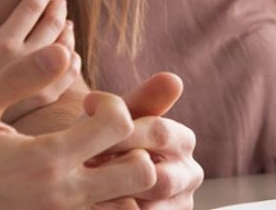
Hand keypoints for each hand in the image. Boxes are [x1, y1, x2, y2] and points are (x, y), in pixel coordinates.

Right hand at [0, 0, 79, 122]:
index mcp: (1, 46)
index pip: (30, 9)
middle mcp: (23, 62)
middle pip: (52, 24)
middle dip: (57, 6)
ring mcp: (37, 83)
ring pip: (65, 46)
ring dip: (67, 28)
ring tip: (65, 20)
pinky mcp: (42, 102)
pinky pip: (68, 75)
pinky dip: (73, 59)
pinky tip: (70, 52)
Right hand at [0, 46, 156, 209]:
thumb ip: (22, 77)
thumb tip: (64, 50)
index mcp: (45, 160)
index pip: (119, 126)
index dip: (112, 104)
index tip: (89, 101)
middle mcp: (60, 198)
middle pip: (141, 175)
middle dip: (134, 145)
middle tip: (103, 131)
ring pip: (128, 206)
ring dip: (124, 178)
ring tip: (98, 156)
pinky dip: (108, 201)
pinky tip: (83, 179)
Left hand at [93, 73, 203, 208]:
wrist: (88, 172)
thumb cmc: (104, 138)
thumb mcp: (118, 117)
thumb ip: (143, 99)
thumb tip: (174, 79)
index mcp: (183, 140)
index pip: (159, 133)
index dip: (122, 133)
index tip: (90, 130)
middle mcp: (189, 174)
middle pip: (158, 176)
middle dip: (118, 171)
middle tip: (86, 165)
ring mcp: (179, 204)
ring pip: (150, 207)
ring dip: (115, 196)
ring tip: (87, 184)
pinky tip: (94, 202)